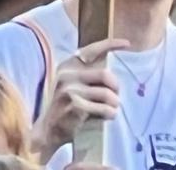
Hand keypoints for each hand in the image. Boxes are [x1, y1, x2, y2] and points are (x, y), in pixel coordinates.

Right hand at [36, 38, 126, 159]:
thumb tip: (113, 69)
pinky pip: (103, 108)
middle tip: (117, 96)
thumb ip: (89, 74)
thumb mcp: (73, 84)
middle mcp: (67, 75)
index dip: (110, 44)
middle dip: (116, 86)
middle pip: (105, 74)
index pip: (91, 50)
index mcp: (68, 66)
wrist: (48, 131)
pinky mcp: (75, 106)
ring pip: (106, 93)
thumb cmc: (66, 106)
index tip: (126, 43)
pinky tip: (109, 116)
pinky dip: (110, 113)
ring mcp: (70, 90)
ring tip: (112, 108)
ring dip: (114, 103)